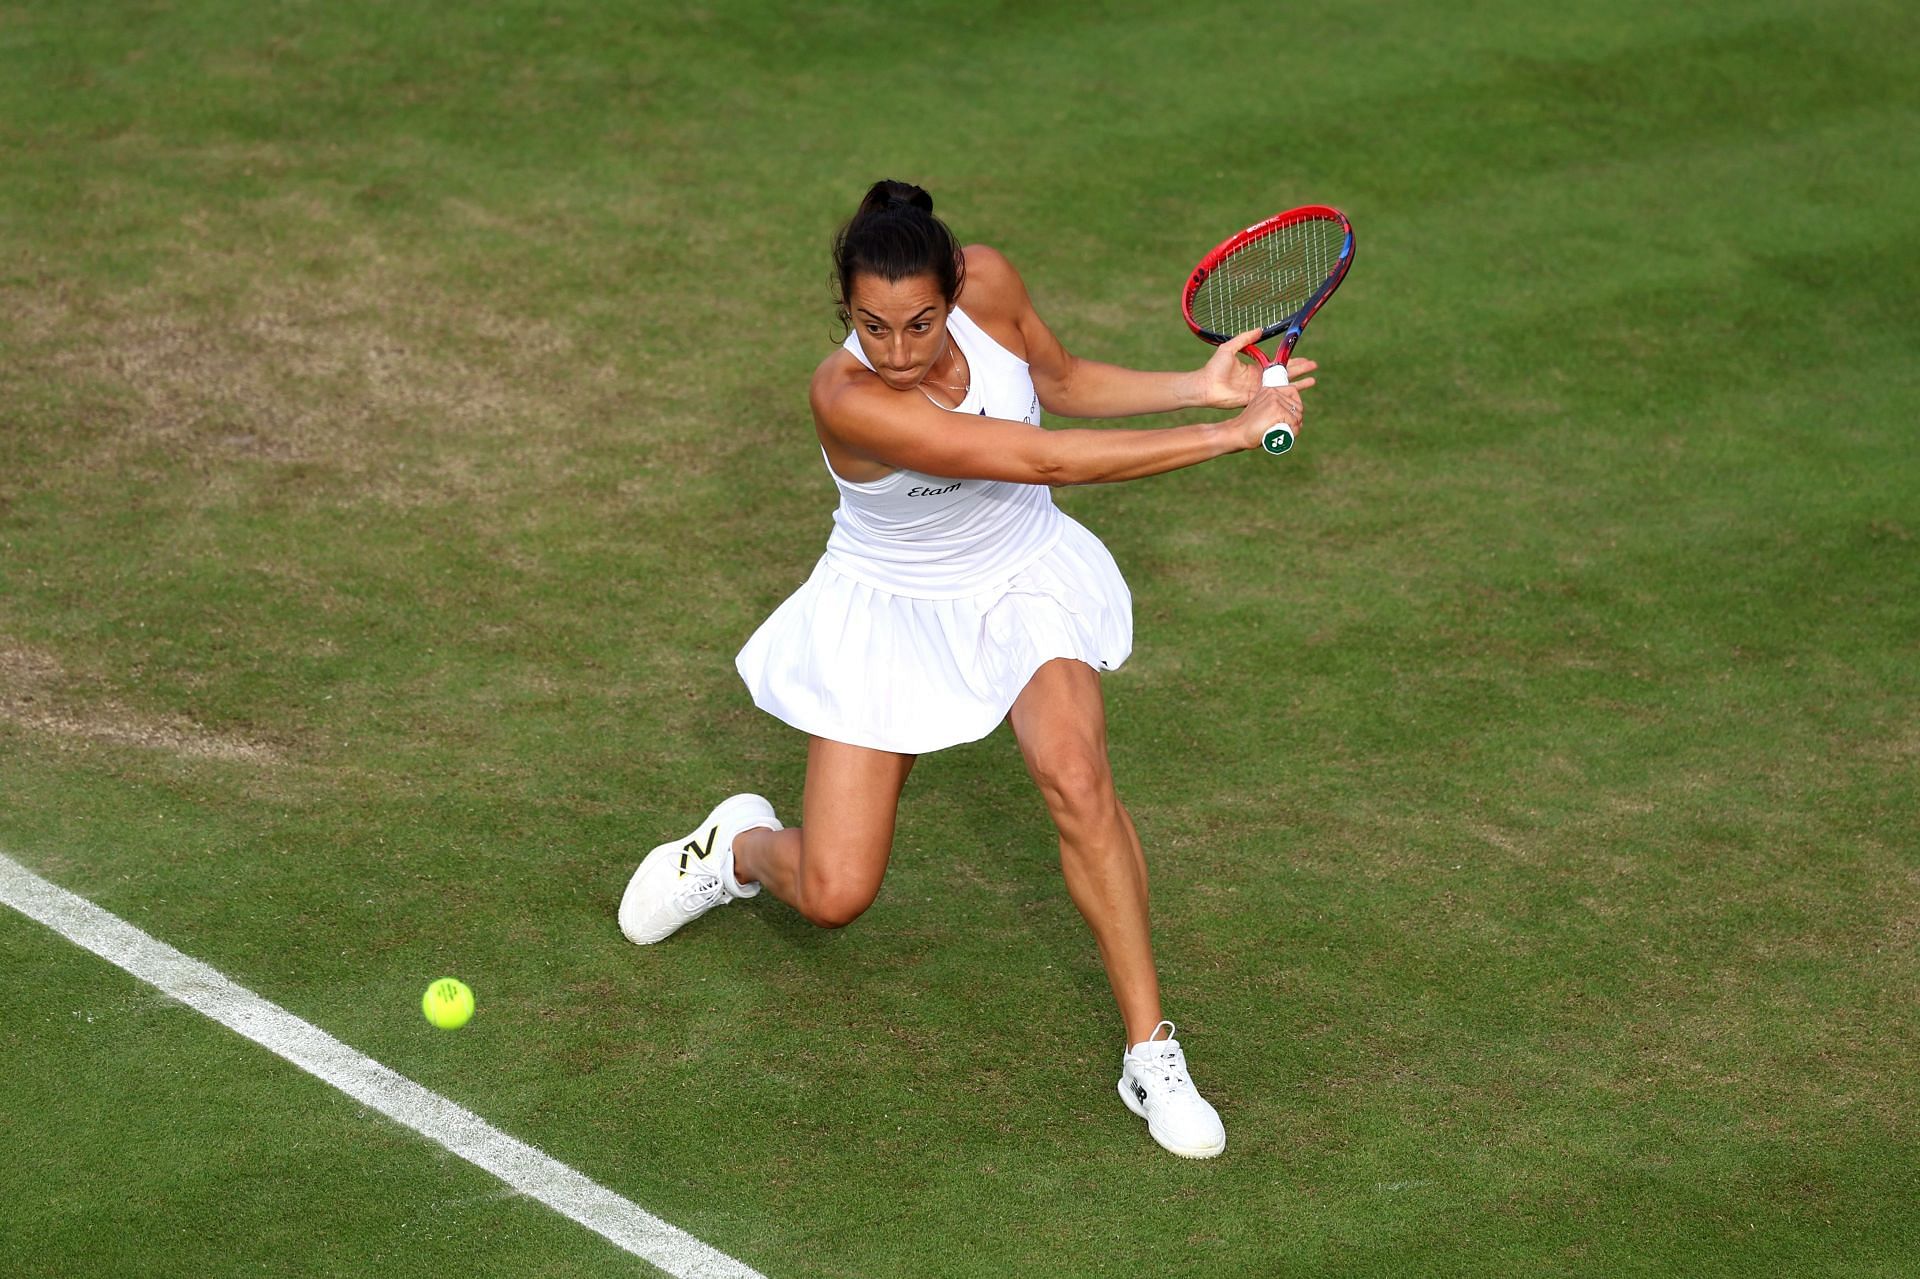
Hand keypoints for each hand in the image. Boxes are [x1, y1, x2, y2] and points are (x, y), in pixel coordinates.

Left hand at [1191, 328, 1319, 407]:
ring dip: (1298, 384)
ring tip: (1313, 380)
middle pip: (1285, 374)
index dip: (1291, 360)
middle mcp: (1260, 379)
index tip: (1304, 357)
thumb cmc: (1214, 367)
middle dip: (1300, 370)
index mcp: (1256, 368)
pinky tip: (1298, 395)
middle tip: (1314, 366)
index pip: (1278, 364)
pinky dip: (1286, 396)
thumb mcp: (1229, 348)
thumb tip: (1260, 329)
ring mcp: (1259, 391)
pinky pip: (1273, 398)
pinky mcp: (1256, 400)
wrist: (1205, 385)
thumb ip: (1244, 339)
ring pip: (1283, 387)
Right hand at [1228, 378, 1311, 451]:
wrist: (1237, 433)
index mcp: (1269, 390)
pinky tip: (1285, 436)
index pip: (1293, 392)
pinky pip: (1294, 422)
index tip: (1291, 417)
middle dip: (1296, 419)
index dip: (1296, 406)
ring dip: (1295, 427)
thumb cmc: (1249, 427)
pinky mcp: (1277, 410)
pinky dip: (1293, 432)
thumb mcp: (1261, 411)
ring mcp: (1275, 400)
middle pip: (1298, 406)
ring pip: (1298, 415)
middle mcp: (1273, 392)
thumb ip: (1274, 407)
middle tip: (1287, 430)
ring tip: (1285, 434)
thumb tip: (1296, 414)